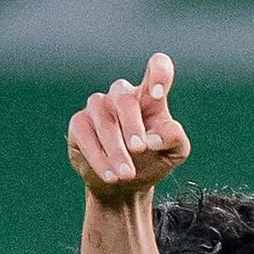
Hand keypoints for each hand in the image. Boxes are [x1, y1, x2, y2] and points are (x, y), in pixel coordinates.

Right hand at [67, 55, 190, 206]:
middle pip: (125, 99)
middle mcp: (122, 95)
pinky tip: (110, 175)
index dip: (158, 73)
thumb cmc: (153, 159)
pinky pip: (85, 134)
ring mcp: (99, 106)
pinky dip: (98, 157)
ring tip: (126, 174)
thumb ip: (174, 138)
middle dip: (132, 125)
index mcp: (151, 96)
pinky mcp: (79, 123)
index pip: (158, 68)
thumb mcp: (174, 152)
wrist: (125, 184)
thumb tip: (154, 137)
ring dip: (115, 148)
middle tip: (139, 149)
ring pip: (103, 118)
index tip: (158, 93)